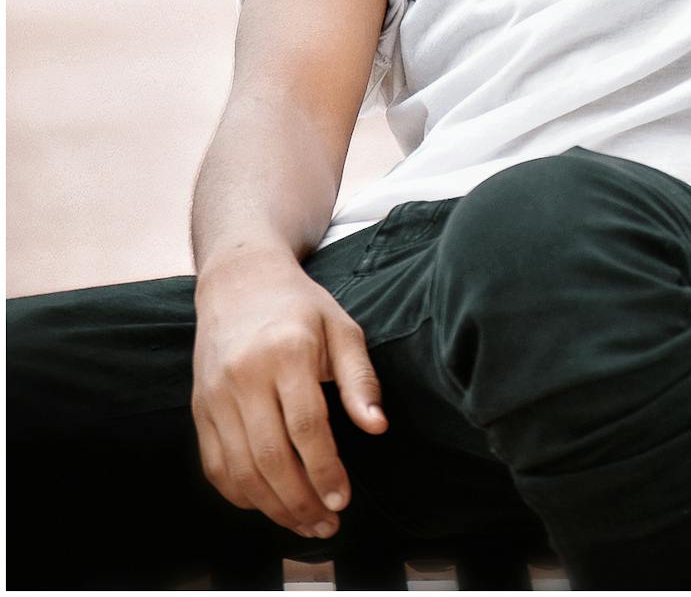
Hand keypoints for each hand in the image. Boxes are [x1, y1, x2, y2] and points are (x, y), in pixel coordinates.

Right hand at [192, 249, 386, 541]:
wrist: (239, 281)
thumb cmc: (299, 307)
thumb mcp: (341, 329)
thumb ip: (359, 380)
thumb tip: (377, 426)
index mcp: (286, 352)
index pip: (306, 426)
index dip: (325, 470)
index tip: (343, 499)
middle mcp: (244, 376)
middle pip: (270, 457)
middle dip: (301, 501)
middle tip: (327, 523)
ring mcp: (215, 395)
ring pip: (241, 470)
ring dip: (274, 507)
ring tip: (305, 523)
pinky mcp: (200, 410)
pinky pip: (216, 467)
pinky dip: (242, 495)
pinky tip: (269, 504)